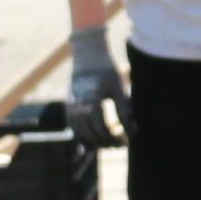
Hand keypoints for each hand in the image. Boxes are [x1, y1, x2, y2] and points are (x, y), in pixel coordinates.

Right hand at [63, 25, 131, 146]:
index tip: (127, 140)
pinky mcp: (68, 107)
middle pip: (91, 133)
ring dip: (96, 143)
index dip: (115, 137)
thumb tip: (132, 129)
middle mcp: (78, 105)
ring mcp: (71, 107)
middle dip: (107, 142)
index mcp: (92, 99)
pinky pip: (74, 129)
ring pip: (80, 135)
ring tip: (111, 143)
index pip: (102, 127)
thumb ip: (123, 108)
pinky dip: (84, 138)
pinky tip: (96, 141)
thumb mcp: (118, 86)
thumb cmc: (107, 69)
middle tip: (121, 144)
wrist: (88, 55)